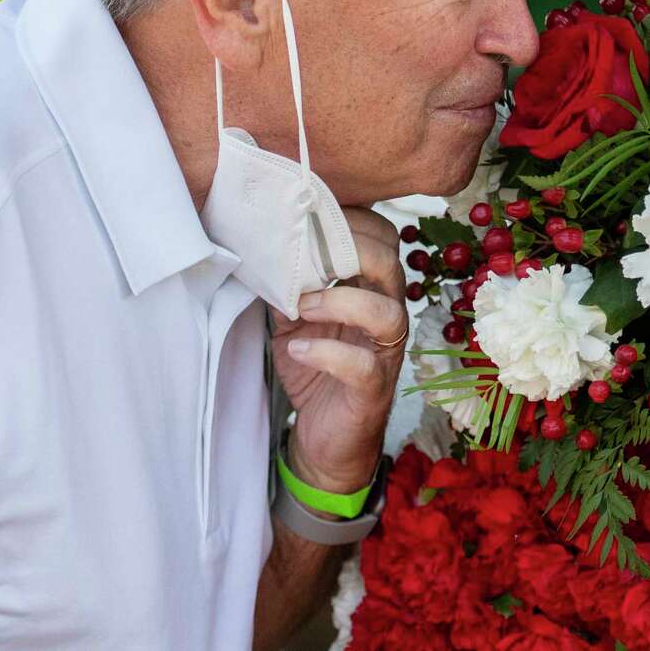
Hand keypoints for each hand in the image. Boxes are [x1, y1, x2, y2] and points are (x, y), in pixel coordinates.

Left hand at [270, 207, 407, 494]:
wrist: (323, 435)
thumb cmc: (315, 366)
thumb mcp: (293, 317)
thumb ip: (287, 282)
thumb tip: (257, 243)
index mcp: (371, 287)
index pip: (382, 238)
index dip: (351, 220)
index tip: (309, 215)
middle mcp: (387, 312)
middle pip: (391, 263)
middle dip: (349, 251)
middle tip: (305, 256)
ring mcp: (384, 351)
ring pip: (386, 312)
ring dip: (340, 301)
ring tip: (301, 306)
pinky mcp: (373, 387)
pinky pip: (361, 365)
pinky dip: (326, 352)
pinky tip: (297, 349)